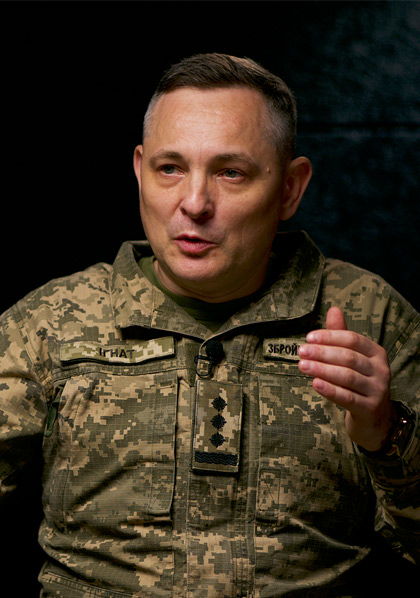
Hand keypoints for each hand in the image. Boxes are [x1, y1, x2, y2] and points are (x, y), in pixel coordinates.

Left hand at [298, 306, 393, 451]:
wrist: (374, 419)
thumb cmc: (358, 383)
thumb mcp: (352, 358)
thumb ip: (341, 335)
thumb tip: (333, 309)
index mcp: (376, 353)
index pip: (352, 339)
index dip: (329, 337)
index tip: (308, 338)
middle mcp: (381, 370)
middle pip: (348, 357)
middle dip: (322, 353)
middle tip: (301, 352)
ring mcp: (377, 390)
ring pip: (347, 376)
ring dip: (322, 370)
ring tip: (302, 366)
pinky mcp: (369, 409)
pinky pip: (347, 397)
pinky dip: (330, 389)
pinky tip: (314, 384)